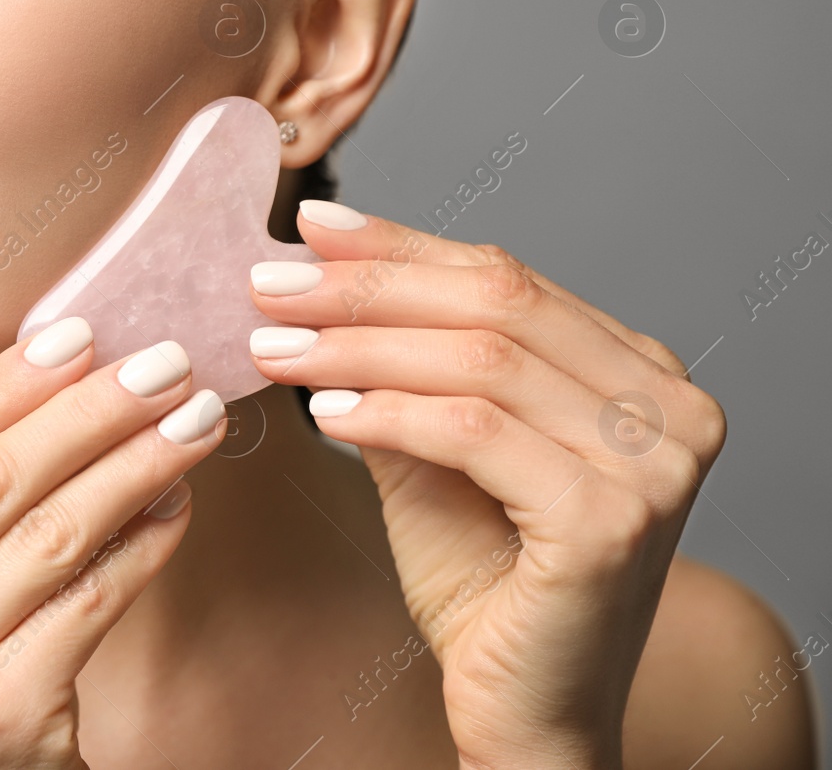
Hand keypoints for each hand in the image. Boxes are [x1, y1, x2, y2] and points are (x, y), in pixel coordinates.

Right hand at [0, 319, 227, 769]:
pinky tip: (178, 501)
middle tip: (161, 363)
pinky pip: (89, 602)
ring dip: (133, 464)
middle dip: (84, 412)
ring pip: (46, 536)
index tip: (78, 333)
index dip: (1, 388)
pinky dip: (144, 542)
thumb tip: (61, 379)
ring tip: (191, 420)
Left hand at [246, 199, 725, 769]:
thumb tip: (316, 267)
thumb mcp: (433, 449)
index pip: (506, 277)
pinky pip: (475, 433)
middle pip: (495, 304)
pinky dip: (389, 412)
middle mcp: (668, 406)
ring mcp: (654, 463)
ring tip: (275, 346)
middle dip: (365, 287)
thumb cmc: (482, 582)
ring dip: (358, 345)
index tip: (310, 228)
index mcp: (637, 372)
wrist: (523, 709)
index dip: (399, 246)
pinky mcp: (612, 520)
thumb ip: (399, 365)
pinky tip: (324, 411)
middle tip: (268, 282)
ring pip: (479, 361)